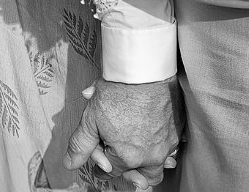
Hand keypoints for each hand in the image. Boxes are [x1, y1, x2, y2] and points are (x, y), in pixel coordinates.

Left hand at [66, 79, 181, 188]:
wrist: (145, 70)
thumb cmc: (118, 92)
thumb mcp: (91, 119)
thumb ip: (81, 145)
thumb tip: (70, 164)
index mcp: (128, 157)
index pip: (112, 171)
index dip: (102, 167)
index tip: (101, 165)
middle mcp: (151, 155)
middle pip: (143, 178)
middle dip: (133, 176)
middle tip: (127, 171)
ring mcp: (168, 143)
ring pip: (161, 165)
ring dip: (150, 165)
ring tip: (142, 160)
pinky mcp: (178, 129)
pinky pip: (172, 147)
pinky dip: (164, 148)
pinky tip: (156, 140)